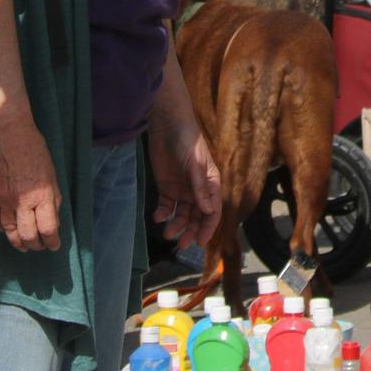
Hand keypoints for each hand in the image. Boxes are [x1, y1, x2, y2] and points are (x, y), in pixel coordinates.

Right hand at [0, 114, 62, 251]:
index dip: (52, 241)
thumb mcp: (51, 172)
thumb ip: (53, 198)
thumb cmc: (34, 149)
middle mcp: (22, 201)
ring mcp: (3, 200)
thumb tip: (52, 219)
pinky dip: (2, 230)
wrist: (6, 132)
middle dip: (36, 245)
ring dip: (19, 242)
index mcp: (42, 194)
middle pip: (28, 235)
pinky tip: (8, 229)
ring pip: (9, 232)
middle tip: (39, 246)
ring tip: (25, 245)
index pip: (48, 228)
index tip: (54, 245)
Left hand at [150, 123, 221, 250]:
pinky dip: (162, 214)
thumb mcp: (195, 164)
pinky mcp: (166, 187)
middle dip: (191, 231)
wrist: (167, 125)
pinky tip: (157, 217)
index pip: (212, 211)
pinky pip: (166, 206)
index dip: (208, 228)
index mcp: (211, 185)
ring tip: (167, 233)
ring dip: (176, 226)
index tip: (200, 242)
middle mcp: (198, 191)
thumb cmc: (188, 142)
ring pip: (181, 215)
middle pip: (196, 217)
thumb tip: (207, 211)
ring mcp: (182, 190)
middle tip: (182, 244)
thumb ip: (200, 187)